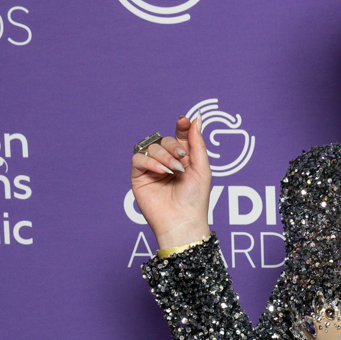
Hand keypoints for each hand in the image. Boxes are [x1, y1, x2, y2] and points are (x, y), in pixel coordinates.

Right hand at [130, 113, 212, 252]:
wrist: (183, 221)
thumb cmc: (195, 200)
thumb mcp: (202, 169)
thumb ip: (197, 143)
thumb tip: (195, 118)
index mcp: (183, 159)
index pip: (179, 135)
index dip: (181, 126)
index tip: (184, 121)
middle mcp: (167, 162)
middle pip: (164, 139)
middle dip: (172, 146)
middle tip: (181, 159)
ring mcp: (152, 169)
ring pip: (151, 147)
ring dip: (163, 156)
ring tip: (173, 171)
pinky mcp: (139, 176)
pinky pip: (138, 158)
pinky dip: (150, 162)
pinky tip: (162, 172)